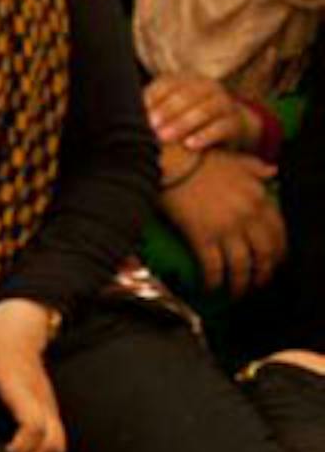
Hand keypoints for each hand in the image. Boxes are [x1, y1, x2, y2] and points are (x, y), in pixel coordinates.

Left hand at [0, 297, 65, 451]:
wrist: (21, 324)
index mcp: (23, 389)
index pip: (34, 427)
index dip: (18, 448)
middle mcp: (42, 400)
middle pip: (54, 443)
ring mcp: (48, 404)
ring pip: (58, 442)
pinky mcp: (48, 406)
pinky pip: (54, 435)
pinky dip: (41, 450)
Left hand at [145, 75, 260, 153]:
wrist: (226, 126)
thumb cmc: (183, 118)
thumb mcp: (168, 109)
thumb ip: (150, 109)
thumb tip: (121, 117)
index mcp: (186, 80)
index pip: (167, 84)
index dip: (152, 98)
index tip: (138, 114)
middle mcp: (207, 87)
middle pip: (186, 95)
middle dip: (166, 111)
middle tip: (150, 127)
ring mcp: (223, 103)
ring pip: (205, 109)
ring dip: (182, 123)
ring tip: (164, 137)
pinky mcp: (235, 122)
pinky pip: (222, 127)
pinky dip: (205, 136)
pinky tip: (189, 145)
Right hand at [160, 148, 287, 295]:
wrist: (172, 161)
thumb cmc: (200, 158)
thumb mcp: (237, 159)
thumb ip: (257, 168)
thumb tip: (273, 172)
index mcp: (259, 197)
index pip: (279, 232)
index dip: (279, 252)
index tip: (274, 262)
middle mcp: (247, 216)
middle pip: (265, 253)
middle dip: (264, 273)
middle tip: (258, 283)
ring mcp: (225, 228)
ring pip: (242, 265)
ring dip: (241, 283)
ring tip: (237, 293)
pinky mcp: (201, 237)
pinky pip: (213, 266)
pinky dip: (214, 280)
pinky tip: (210, 287)